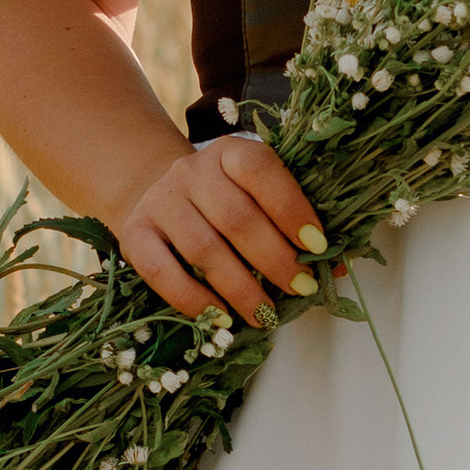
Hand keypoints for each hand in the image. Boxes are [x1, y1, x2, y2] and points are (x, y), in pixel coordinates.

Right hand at [115, 132, 327, 324]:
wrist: (158, 194)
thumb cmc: (224, 201)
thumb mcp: (258, 196)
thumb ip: (294, 223)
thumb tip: (335, 267)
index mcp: (230, 152)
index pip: (261, 171)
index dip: (292, 209)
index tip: (318, 245)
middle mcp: (191, 171)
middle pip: (235, 217)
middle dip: (274, 258)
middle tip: (300, 288)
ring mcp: (160, 202)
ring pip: (203, 248)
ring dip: (240, 287)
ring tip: (266, 314)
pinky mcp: (134, 234)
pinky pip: (162, 272)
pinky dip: (194, 299)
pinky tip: (222, 317)